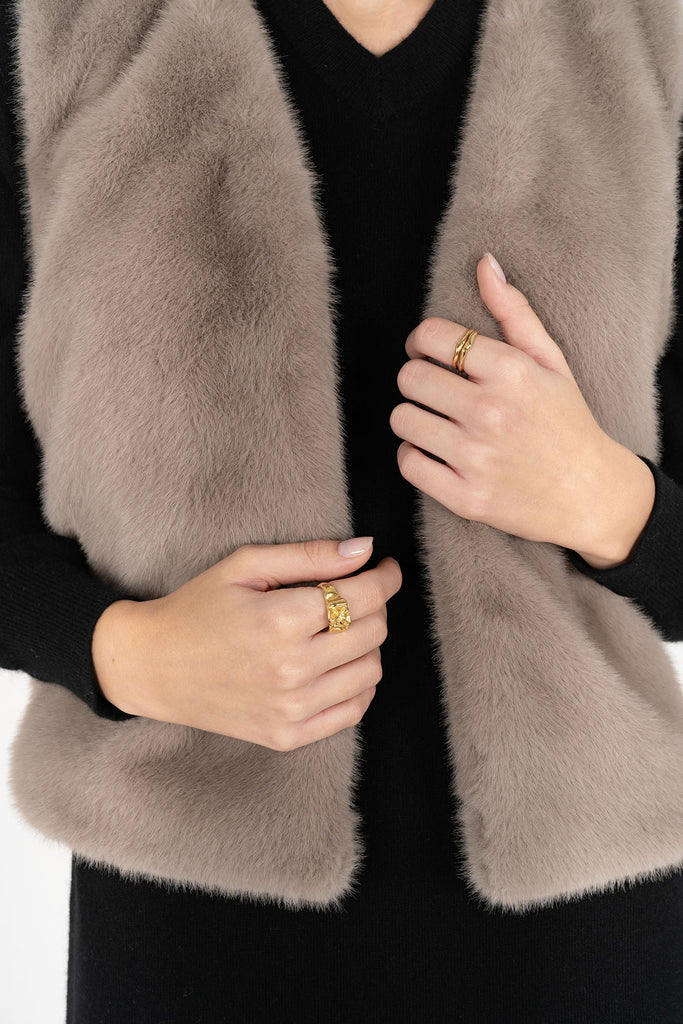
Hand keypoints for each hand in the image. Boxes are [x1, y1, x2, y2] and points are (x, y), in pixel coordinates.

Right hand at [91, 538, 401, 750]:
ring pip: (370, 671)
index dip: (385, 577)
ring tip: (341, 629)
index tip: (385, 567)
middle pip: (373, 631)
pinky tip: (338, 664)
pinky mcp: (287, 736)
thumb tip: (365, 550)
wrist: (152, 667)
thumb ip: (309, 555)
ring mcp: (290, 708)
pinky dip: (358, 685)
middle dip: (375, 605)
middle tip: (354, 594)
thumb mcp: (245, 566)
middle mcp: (290, 669)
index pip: (364, 596)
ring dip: (367, 645)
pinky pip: (353, 711)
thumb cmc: (198, 607)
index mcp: (279, 620)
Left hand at [389, 252, 650, 559]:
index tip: (429, 354)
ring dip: (414, 418)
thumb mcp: (551, 362)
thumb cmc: (568, 423)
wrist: (591, 495)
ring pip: (402, 419)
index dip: (421, 341)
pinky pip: (408, 463)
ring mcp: (475, 457)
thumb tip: (484, 264)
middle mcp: (490, 412)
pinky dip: (415, 456)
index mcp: (511, 372)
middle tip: (435, 391)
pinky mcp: (464, 496)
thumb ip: (514, 312)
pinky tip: (437, 453)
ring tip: (437, 423)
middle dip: (417, 379)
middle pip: (410, 377)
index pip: (431, 336)